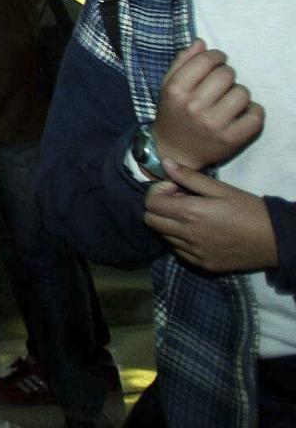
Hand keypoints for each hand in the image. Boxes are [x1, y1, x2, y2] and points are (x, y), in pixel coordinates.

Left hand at [144, 162, 279, 273]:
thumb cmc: (250, 210)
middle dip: (159, 207)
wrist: (276, 241)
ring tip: (192, 216)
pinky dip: (181, 239)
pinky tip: (199, 231)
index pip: (151, 203)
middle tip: (180, 201)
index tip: (176, 188)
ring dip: (170, 223)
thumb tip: (165, 163)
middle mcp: (187, 235)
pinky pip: (179, 251)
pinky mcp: (203, 265)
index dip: (158, 192)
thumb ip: (190, 177)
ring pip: (163, 236)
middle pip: (150, 221)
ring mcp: (194, 253)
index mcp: (190, 213)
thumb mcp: (221, 189)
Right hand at [152, 40, 262, 170]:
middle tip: (222, 83)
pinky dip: (254, 111)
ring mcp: (213, 124)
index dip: (217, 56)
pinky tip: (243, 112)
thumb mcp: (168, 86)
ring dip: (239, 93)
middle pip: (226, 74)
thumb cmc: (173, 113)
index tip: (218, 61)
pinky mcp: (230, 139)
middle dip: (226, 74)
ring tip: (229, 99)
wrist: (175, 151)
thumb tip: (202, 43)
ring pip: (242, 93)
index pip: (206, 60)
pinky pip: (255, 116)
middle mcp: (193, 106)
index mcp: (176, 90)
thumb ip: (182, 62)